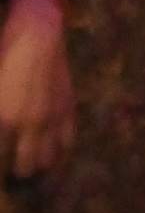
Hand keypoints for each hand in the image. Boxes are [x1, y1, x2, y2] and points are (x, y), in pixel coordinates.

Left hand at [0, 0, 70, 182]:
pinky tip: (50, 155)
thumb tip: (1, 132)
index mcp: (3, 120)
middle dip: (16, 173)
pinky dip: (58, 153)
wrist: (35, 35)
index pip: (0, 160)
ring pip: (48, 159)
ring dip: (37, 168)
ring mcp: (52, 117)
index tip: (1, 177)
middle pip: (24, 167)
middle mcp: (29, 124)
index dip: (0, 172)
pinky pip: (67, 142)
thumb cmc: (2, 59)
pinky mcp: (68, 109)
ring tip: (29, 168)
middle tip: (12, 172)